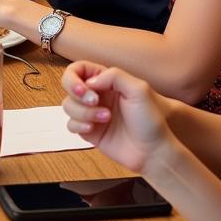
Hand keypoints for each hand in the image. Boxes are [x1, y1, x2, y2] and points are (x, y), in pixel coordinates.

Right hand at [61, 62, 175, 172]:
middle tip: (94, 102)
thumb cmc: (150, 121)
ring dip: (83, 112)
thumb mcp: (139, 90)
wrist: (152, 152)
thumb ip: (114, 76)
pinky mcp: (89, 131)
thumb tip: (88, 82)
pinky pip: (70, 124)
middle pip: (69, 86)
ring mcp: (91, 113)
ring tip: (106, 118)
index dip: (75, 77)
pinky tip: (93, 129)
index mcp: (108, 82)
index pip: (79, 69)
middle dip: (78, 95)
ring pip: (68, 106)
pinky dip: (78, 125)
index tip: (84, 89)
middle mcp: (97, 95)